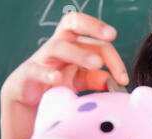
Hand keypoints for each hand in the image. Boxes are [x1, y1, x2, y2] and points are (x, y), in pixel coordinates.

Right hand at [1, 12, 127, 107]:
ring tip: (95, 64)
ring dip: (79, 54)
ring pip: (59, 46)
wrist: (29, 101)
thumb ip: (95, 79)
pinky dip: (47, 73)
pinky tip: (57, 79)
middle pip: (73, 24)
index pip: (98, 44)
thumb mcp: (79, 82)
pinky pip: (36, 70)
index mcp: (75, 47)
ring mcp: (42, 59)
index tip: (124, 79)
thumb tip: (114, 81)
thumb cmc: (57, 86)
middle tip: (111, 35)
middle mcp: (59, 47)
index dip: (114, 59)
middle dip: (93, 26)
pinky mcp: (27, 74)